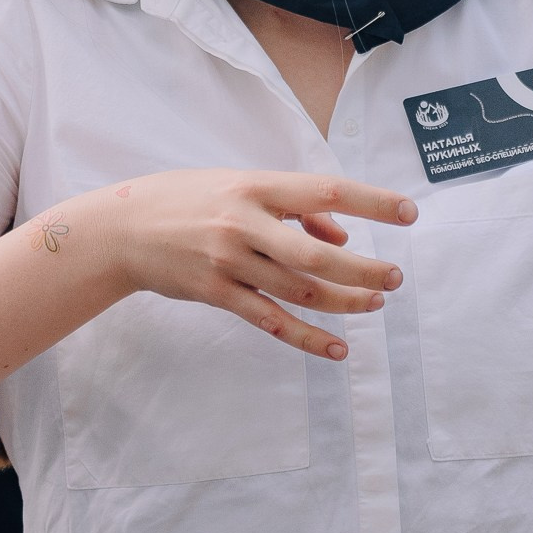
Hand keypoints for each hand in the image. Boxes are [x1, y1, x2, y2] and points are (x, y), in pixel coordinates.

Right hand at [76, 171, 415, 359]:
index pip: (325, 191)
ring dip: (343, 301)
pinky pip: (270, 320)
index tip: (410, 213)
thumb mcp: (241, 185)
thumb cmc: (191, 198)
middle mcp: (244, 222)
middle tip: (394, 277)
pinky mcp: (215, 292)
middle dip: (362, 268)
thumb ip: (292, 207)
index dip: (372, 202)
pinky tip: (338, 348)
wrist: (123, 228)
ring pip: (298, 289)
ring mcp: (228, 261)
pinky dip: (308, 337)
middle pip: (316, 253)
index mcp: (256, 186)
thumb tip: (340, 233)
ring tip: (376, 303)